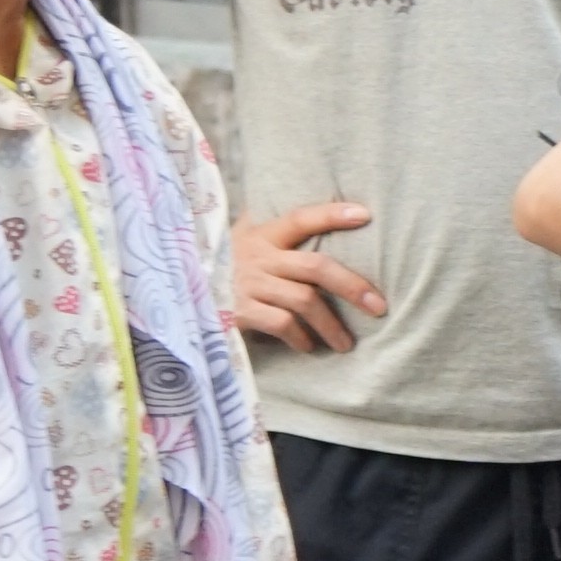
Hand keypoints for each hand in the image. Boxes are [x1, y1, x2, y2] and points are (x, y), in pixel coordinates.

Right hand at [232, 200, 389, 353]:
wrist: (181, 290)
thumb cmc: (227, 264)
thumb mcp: (245, 238)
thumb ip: (277, 233)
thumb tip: (328, 217)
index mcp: (262, 234)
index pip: (300, 218)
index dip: (331, 214)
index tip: (365, 215)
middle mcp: (258, 256)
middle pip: (315, 267)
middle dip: (352, 287)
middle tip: (378, 307)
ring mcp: (249, 284)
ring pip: (305, 300)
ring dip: (331, 325)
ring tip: (346, 343)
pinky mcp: (240, 312)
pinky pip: (283, 324)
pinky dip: (301, 337)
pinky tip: (309, 346)